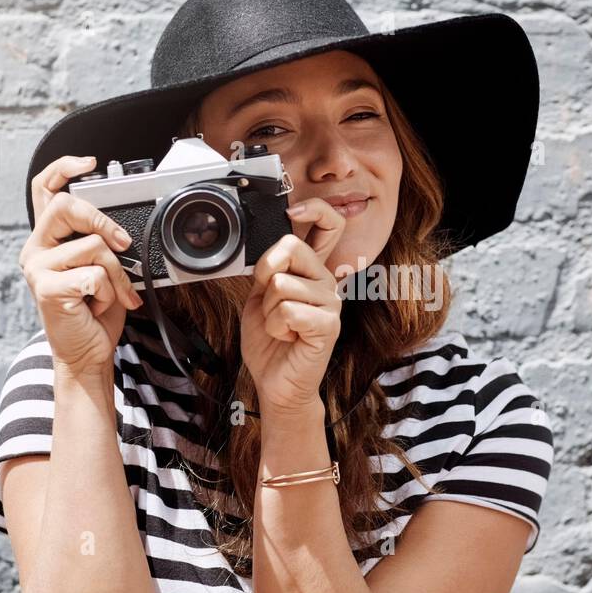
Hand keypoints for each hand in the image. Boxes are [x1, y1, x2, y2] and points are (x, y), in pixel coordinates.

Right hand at [18, 155, 143, 374]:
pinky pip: (95, 274)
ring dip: (117, 274)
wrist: (87, 353)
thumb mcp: (101, 268)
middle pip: (66, 206)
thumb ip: (100, 242)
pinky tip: (99, 305)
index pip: (44, 190)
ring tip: (111, 294)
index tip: (87, 162)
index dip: (63, 168)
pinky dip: (110, 292)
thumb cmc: (94, 311)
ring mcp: (37, 269)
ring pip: (93, 246)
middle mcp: (35, 250)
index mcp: (46, 240)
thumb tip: (120, 229)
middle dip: (102, 221)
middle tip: (123, 244)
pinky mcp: (47, 289)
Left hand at [240, 198, 348, 414]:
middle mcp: (326, 281)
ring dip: (268, 311)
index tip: (294, 212)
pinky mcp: (328, 325)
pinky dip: (275, 327)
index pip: (329, 223)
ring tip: (280, 327)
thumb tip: (271, 246)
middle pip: (290, 248)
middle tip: (271, 302)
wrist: (276, 383)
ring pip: (280, 285)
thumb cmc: (270, 342)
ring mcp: (331, 303)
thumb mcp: (260, 296)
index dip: (313, 209)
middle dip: (266, 275)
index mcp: (311, 270)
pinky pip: (286, 311)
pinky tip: (287, 337)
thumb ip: (268, 269)